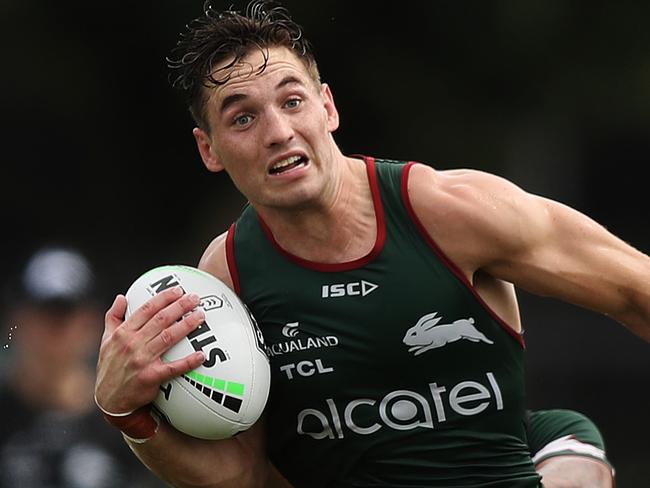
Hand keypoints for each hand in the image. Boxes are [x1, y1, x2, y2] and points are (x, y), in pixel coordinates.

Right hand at [95, 286, 205, 413]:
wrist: (109, 399)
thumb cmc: (110, 367)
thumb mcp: (105, 340)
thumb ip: (113, 317)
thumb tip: (121, 297)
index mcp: (123, 333)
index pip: (146, 310)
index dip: (163, 298)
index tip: (177, 290)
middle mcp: (132, 344)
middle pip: (160, 320)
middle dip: (179, 307)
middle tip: (195, 298)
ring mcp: (142, 360)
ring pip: (168, 337)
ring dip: (186, 325)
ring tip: (200, 316)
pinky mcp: (151, 377)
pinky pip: (173, 368)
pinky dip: (188, 361)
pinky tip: (202, 355)